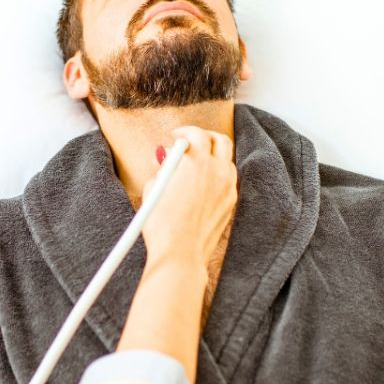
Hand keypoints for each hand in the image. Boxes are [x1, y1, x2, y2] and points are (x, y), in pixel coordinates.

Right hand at [140, 126, 237, 266]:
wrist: (180, 252)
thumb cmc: (161, 222)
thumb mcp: (154, 187)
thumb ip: (164, 167)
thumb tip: (168, 161)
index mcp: (196, 162)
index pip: (196, 133)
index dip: (184, 131)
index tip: (175, 136)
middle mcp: (216, 170)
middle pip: (220, 140)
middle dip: (205, 137)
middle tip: (191, 142)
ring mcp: (227, 186)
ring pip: (227, 160)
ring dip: (213, 156)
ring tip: (196, 166)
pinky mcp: (230, 202)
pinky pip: (228, 180)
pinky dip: (217, 175)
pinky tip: (202, 185)